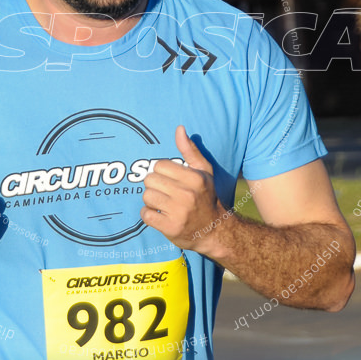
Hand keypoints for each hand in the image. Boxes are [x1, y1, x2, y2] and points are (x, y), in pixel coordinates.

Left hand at [141, 125, 226, 255]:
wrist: (215, 230)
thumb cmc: (207, 197)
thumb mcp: (204, 172)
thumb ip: (190, 150)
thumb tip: (179, 129)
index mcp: (195, 178)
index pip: (159, 165)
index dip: (162, 172)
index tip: (170, 180)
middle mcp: (187, 194)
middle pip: (150, 180)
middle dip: (156, 186)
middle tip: (167, 193)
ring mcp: (178, 212)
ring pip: (147, 196)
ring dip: (152, 201)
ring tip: (164, 205)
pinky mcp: (170, 227)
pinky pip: (145, 214)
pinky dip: (149, 215)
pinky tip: (160, 215)